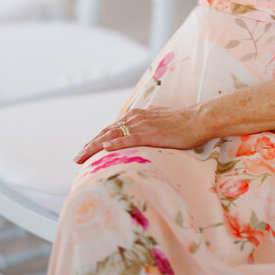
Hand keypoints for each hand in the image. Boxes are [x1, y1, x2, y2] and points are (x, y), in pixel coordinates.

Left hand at [73, 104, 207, 163]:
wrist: (198, 119)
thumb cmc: (181, 123)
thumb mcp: (157, 124)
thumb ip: (144, 129)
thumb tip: (135, 140)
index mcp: (136, 117)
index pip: (110, 129)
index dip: (96, 140)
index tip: (84, 150)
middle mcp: (135, 118)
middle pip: (107, 132)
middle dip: (90, 145)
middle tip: (76, 158)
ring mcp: (142, 125)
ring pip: (113, 135)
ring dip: (96, 146)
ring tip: (82, 156)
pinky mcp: (152, 133)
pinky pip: (130, 139)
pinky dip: (116, 143)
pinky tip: (106, 149)